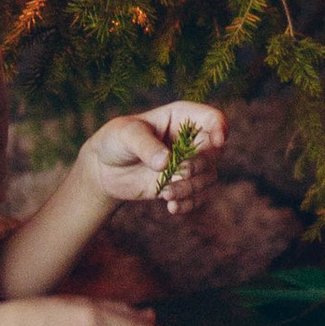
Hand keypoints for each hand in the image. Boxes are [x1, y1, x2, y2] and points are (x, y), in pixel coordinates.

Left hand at [81, 102, 226, 205]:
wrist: (103, 168)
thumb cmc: (116, 140)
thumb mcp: (127, 135)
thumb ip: (147, 146)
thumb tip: (166, 162)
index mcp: (182, 117)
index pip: (213, 118)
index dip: (221, 128)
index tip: (218, 142)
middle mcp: (191, 140)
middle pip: (214, 152)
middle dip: (200, 165)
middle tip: (181, 172)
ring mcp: (188, 164)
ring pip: (208, 177)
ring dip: (191, 188)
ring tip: (166, 194)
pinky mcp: (181, 185)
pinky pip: (198, 197)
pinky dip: (188, 203)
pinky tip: (171, 207)